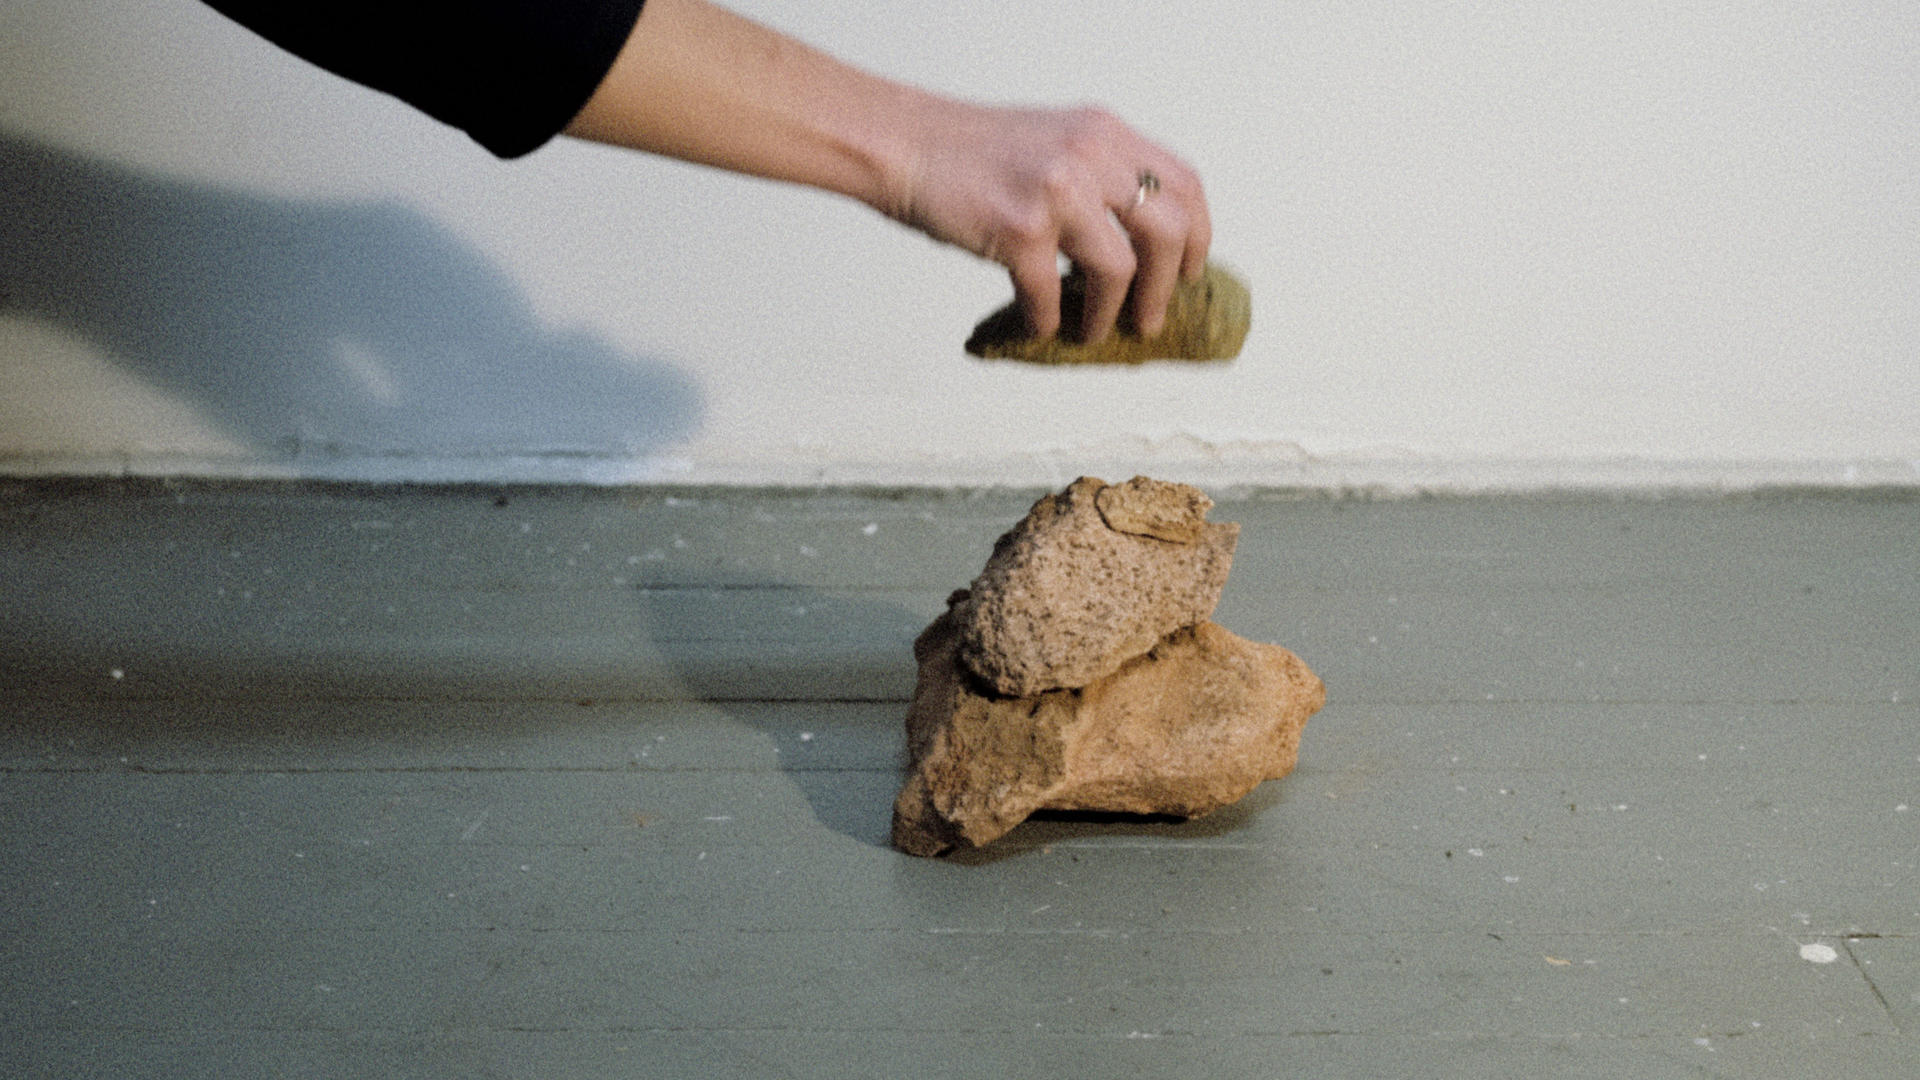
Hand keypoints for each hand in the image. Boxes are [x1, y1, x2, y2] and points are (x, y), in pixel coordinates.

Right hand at [885, 102, 1210, 342]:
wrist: (903, 143)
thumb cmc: (970, 152)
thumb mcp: (1056, 140)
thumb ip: (1100, 176)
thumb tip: (1140, 243)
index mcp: (1105, 133)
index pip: (1184, 185)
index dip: (1199, 236)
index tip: (1191, 270)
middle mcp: (1089, 155)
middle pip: (1168, 230)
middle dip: (1167, 286)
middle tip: (1150, 316)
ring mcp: (1056, 191)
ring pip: (1120, 270)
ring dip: (1110, 313)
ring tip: (1094, 328)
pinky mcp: (1017, 229)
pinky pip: (1048, 295)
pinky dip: (1046, 321)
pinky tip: (1039, 324)